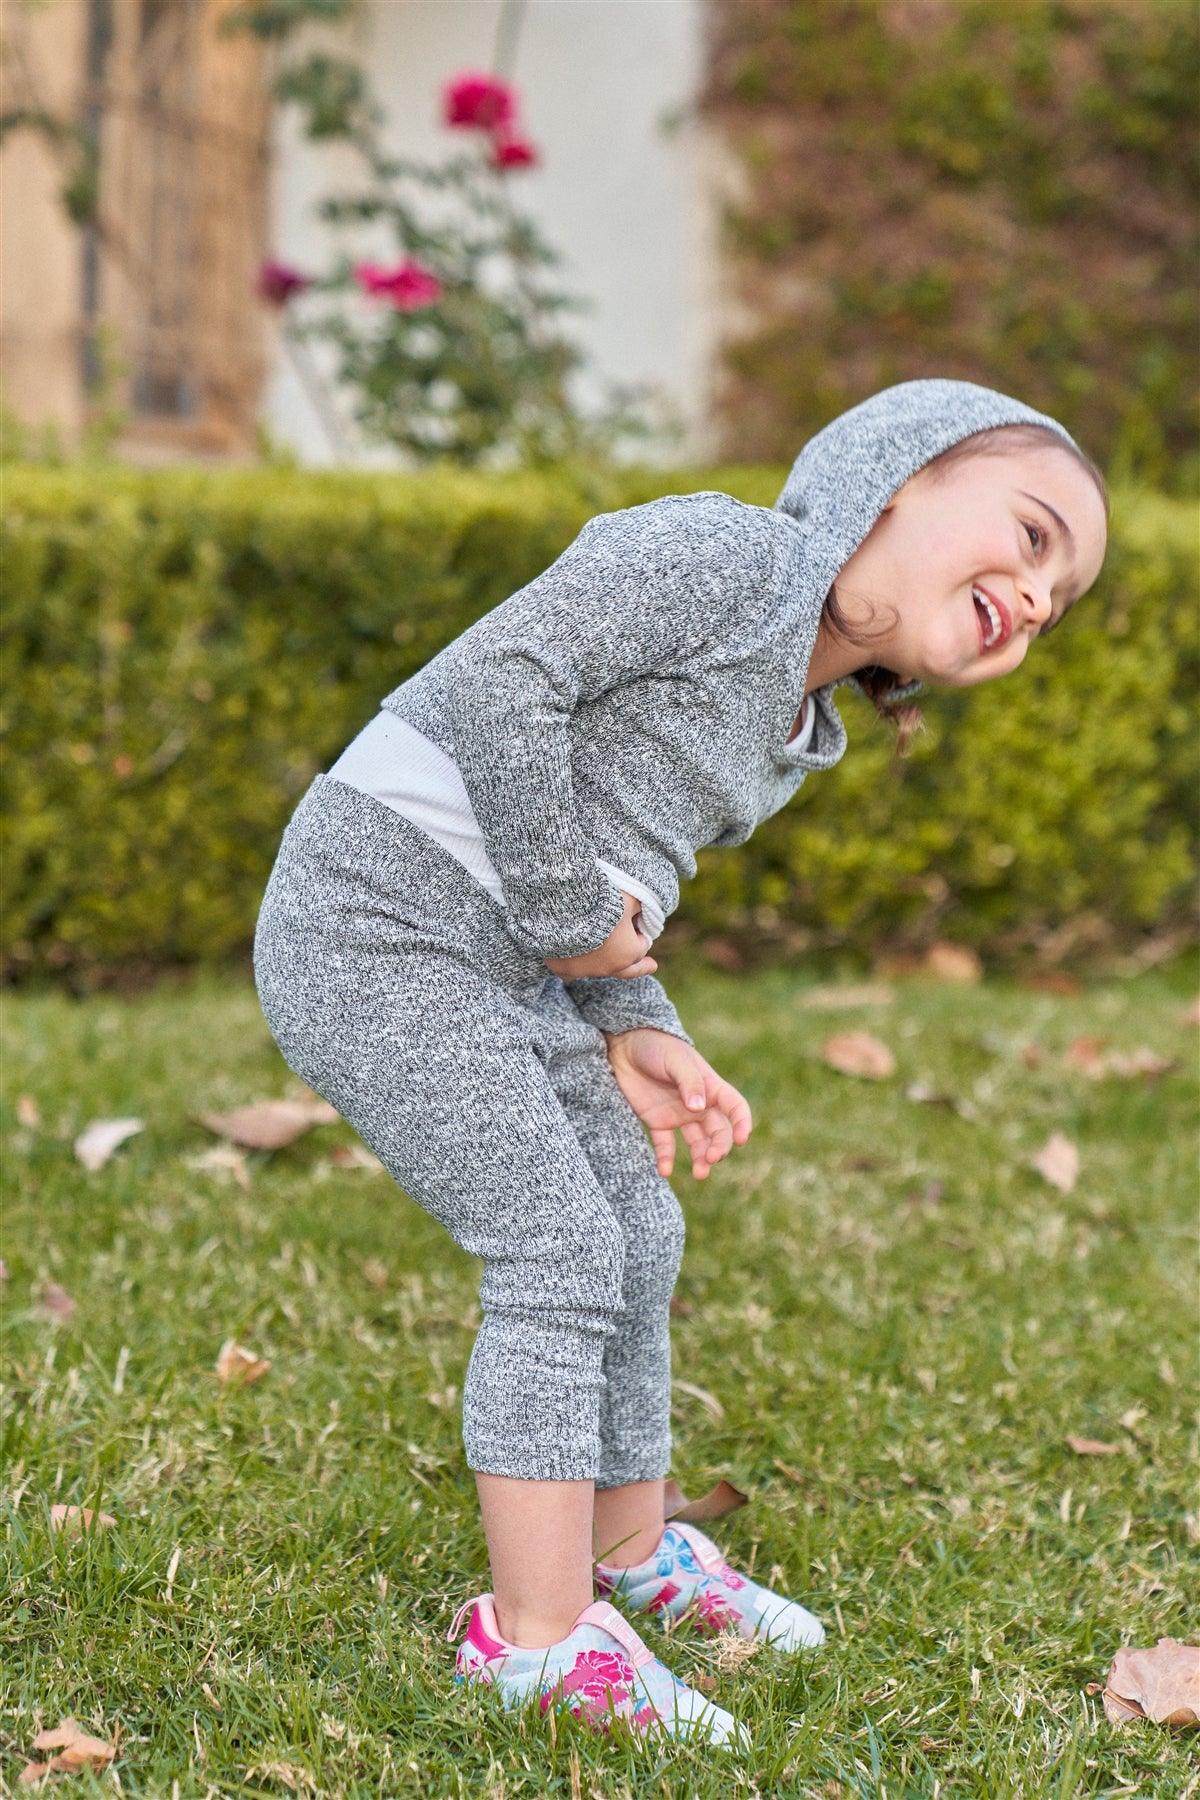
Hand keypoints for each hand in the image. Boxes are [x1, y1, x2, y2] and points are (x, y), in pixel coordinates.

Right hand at [543, 890, 657, 982]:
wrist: (563, 909)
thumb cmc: (602, 903)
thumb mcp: (629, 898)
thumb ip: (639, 905)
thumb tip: (640, 909)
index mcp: (630, 953)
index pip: (643, 943)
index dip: (640, 929)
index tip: (636, 919)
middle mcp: (610, 967)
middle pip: (630, 969)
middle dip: (640, 966)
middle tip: (652, 966)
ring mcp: (585, 971)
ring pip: (601, 970)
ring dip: (606, 962)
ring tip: (609, 959)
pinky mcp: (563, 968)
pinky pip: (572, 973)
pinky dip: (577, 965)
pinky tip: (579, 961)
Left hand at [602, 1028, 752, 1180]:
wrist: (624, 1045)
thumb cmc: (656, 1046)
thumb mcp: (675, 1060)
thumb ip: (689, 1083)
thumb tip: (699, 1108)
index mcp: (711, 1086)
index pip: (735, 1107)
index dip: (742, 1123)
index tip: (741, 1140)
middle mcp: (699, 1104)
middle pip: (718, 1131)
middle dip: (719, 1147)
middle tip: (711, 1159)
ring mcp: (679, 1114)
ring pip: (697, 1143)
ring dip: (700, 1159)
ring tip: (699, 1174)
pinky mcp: (657, 1121)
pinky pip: (666, 1145)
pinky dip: (666, 1159)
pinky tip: (664, 1171)